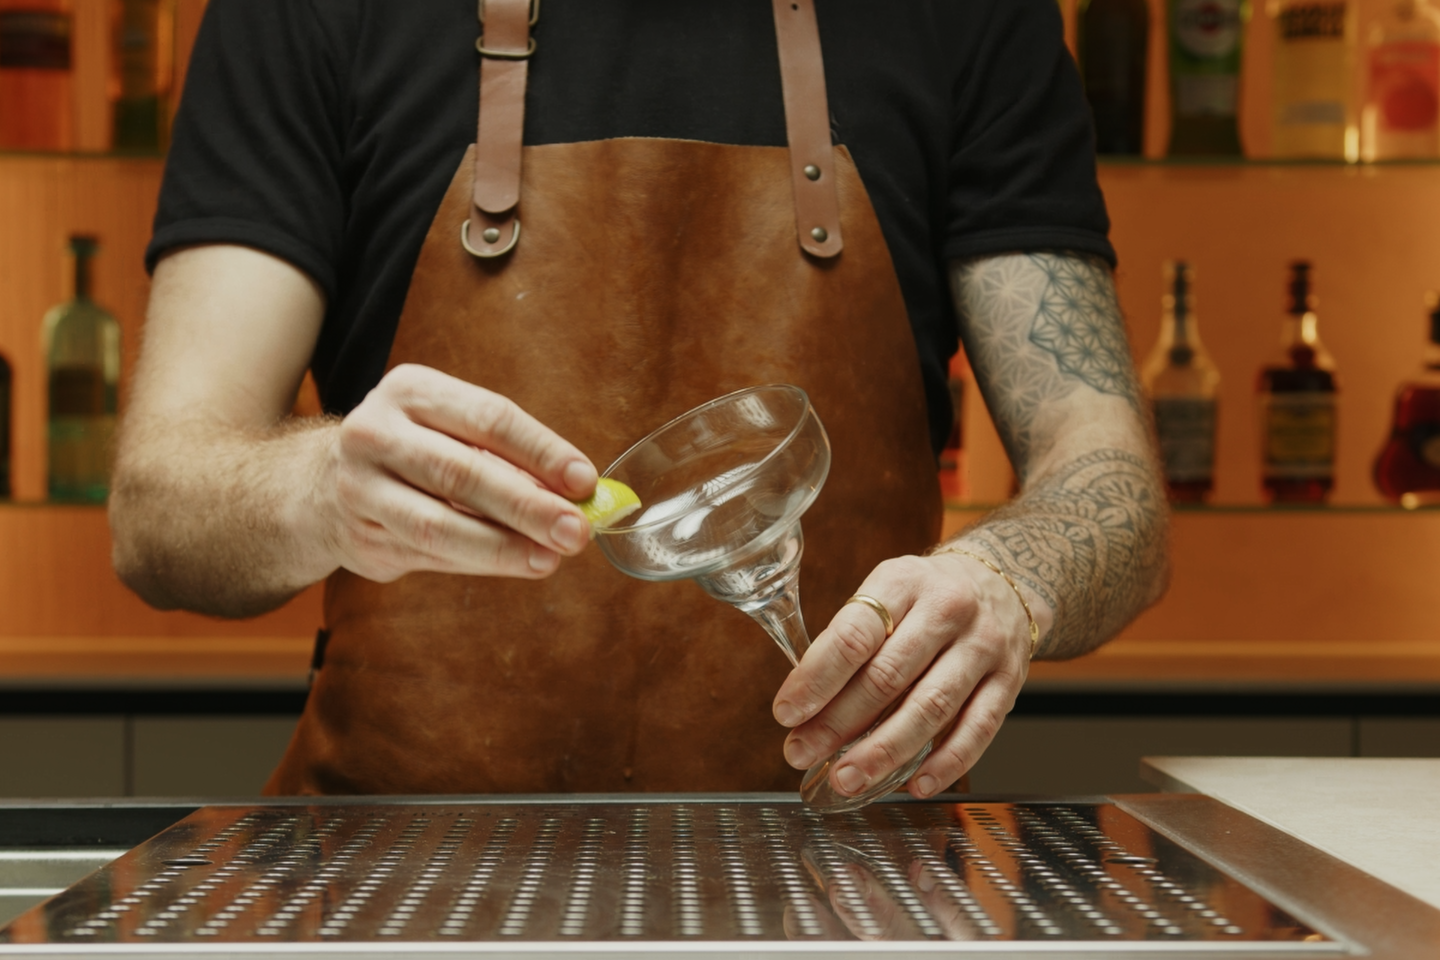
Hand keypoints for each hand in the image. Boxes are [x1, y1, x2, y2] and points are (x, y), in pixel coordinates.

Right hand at [315, 364, 597, 581]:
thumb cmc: (415, 453)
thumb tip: (577, 494)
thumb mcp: (451, 430)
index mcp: (411, 391)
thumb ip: (507, 458)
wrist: (321, 485)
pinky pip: (429, 554)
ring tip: (550, 558)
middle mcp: (376, 433)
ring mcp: (359, 487)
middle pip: (463, 472)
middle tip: (576, 530)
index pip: (489, 418)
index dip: (542, 451)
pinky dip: (480, 562)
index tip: (584, 481)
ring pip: (440, 524)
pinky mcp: (360, 536)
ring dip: (504, 546)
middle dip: (528, 506)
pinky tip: (517, 563)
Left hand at [771, 551, 1035, 798]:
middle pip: (887, 677)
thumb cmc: (925, 595)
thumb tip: (805, 702)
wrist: (1000, 581)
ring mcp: (983, 646)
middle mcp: (947, 609)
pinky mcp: (1010, 681)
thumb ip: (848, 639)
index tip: (787, 713)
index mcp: (903, 582)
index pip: (853, 635)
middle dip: (838, 723)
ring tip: (848, 778)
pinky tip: (916, 784)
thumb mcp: (884, 592)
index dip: (816, 678)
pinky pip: (978, 729)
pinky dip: (946, 762)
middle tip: (803, 753)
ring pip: (930, 707)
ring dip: (884, 751)